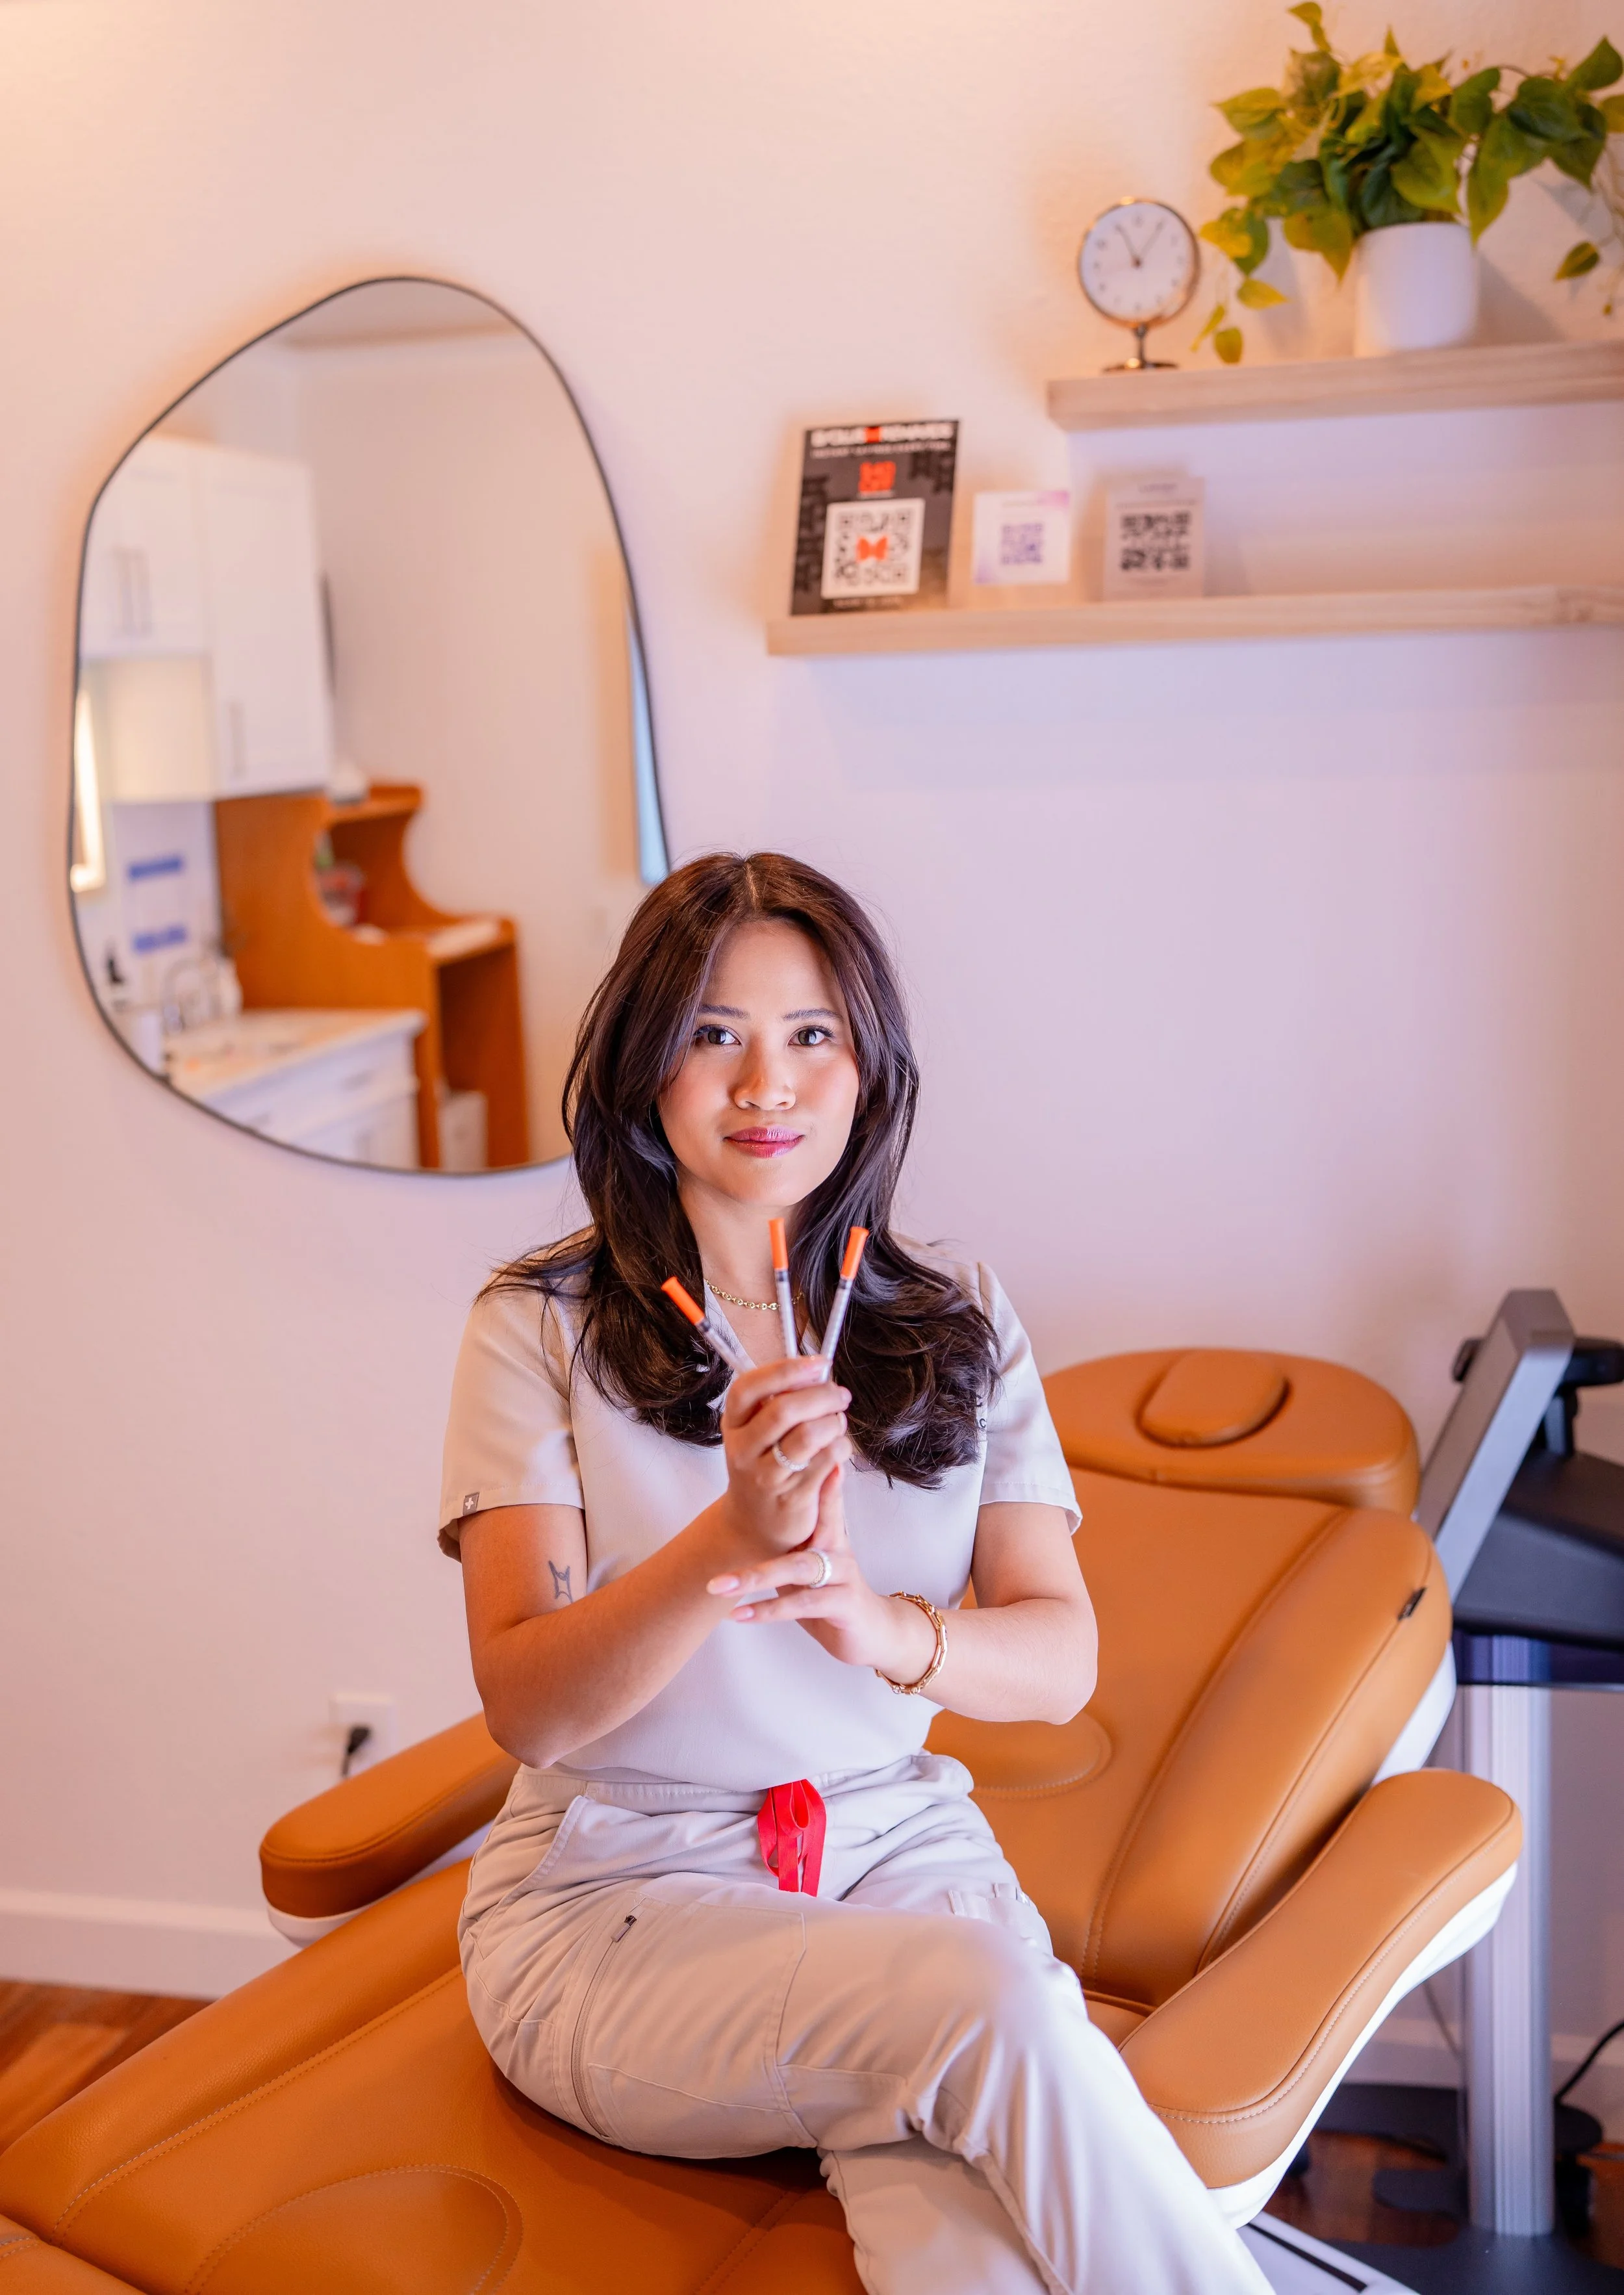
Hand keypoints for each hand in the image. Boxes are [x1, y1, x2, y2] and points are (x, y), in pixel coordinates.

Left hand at [706, 1470, 938, 1681]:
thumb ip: (789, 1544)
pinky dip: (767, 1610)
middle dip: (764, 1529)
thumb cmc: (833, 1593)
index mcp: (829, 1533)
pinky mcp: (843, 1603)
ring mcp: (842, 1574)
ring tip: (718, 1585)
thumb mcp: (810, 1565)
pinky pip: (802, 1603)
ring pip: (797, 1568)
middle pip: (804, 1527)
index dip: (804, 1476)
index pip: (818, 1498)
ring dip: (754, 1577)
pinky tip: (739, 1614)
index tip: (788, 1451)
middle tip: (732, 1525)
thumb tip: (750, 1522)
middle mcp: (837, 1548)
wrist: (873, 1631)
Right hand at [718, 1355, 851, 1562]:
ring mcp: (766, 1477)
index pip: (748, 1388)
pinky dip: (840, 1447)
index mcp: (734, 1424)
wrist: (755, 1524)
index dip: (786, 1371)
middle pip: (783, 1410)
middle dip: (821, 1396)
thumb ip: (779, 1402)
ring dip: (833, 1422)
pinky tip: (838, 1447)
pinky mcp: (791, 1499)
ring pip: (808, 1436)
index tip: (819, 1364)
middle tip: (840, 1395)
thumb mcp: (757, 1432)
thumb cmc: (765, 1466)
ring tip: (838, 1422)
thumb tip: (817, 1373)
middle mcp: (744, 1450)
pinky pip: (825, 1461)